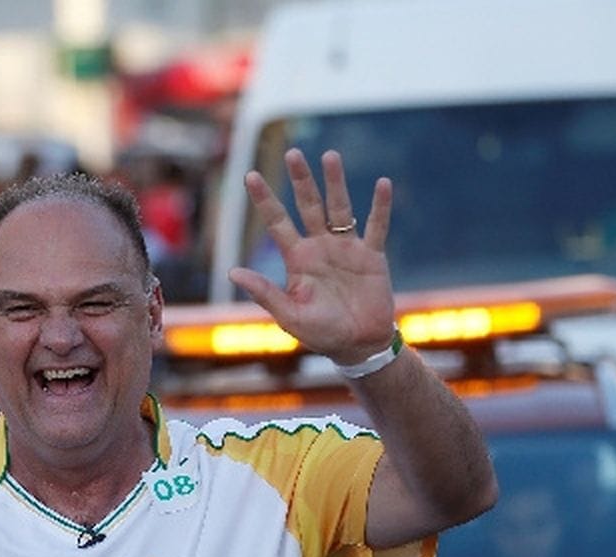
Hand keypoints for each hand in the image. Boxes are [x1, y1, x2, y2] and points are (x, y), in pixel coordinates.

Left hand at [228, 149, 395, 364]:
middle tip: (292, 153)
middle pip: (308, 205)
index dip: (265, 199)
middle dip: (301, 180)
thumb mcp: (288, 315)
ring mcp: (346, 248)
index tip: (250, 175)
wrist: (357, 345)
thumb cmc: (320, 333)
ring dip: (335, 183)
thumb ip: (264, 292)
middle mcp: (320, 246)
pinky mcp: (372, 256)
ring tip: (330, 156)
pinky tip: (383, 184)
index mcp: (297, 258)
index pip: (277, 222)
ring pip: (340, 208)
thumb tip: (232, 272)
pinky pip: (376, 227)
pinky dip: (380, 207)